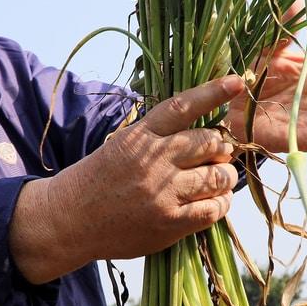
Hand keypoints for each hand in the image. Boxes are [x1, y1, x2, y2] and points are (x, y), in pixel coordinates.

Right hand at [10, 76, 242, 282]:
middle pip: (210, 142)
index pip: (183, 107)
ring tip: (217, 178)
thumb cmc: (99, 179)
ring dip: (225, 176)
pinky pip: (213, 209)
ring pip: (218, 176)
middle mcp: (154, 161)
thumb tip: (208, 135)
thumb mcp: (122, 145)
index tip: (237, 82)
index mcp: (140, 136)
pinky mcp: (169, 223)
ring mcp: (163, 194)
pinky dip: (220, 203)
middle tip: (218, 155)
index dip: (212, 93)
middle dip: (222, 147)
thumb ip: (159, 136)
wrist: (69, 220)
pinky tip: (214, 202)